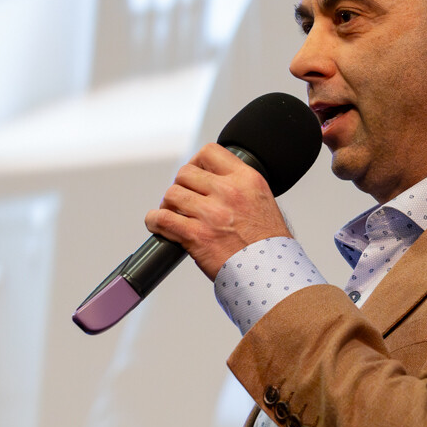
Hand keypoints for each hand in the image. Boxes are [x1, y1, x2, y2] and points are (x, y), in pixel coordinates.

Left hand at [145, 143, 291, 279]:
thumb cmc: (268, 244)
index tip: (194, 175)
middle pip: (185, 173)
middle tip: (183, 201)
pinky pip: (162, 219)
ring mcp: (212, 214)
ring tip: (172, 214)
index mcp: (246, 180)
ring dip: (167, 205)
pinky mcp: (197, 236)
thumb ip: (239, 187)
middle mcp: (229, 192)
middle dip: (180, 186)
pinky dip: (154, 221)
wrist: (272, 273)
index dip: (195, 162)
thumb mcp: (262, 201)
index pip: (210, 152)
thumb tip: (211, 181)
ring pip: (172, 194)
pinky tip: (157, 224)